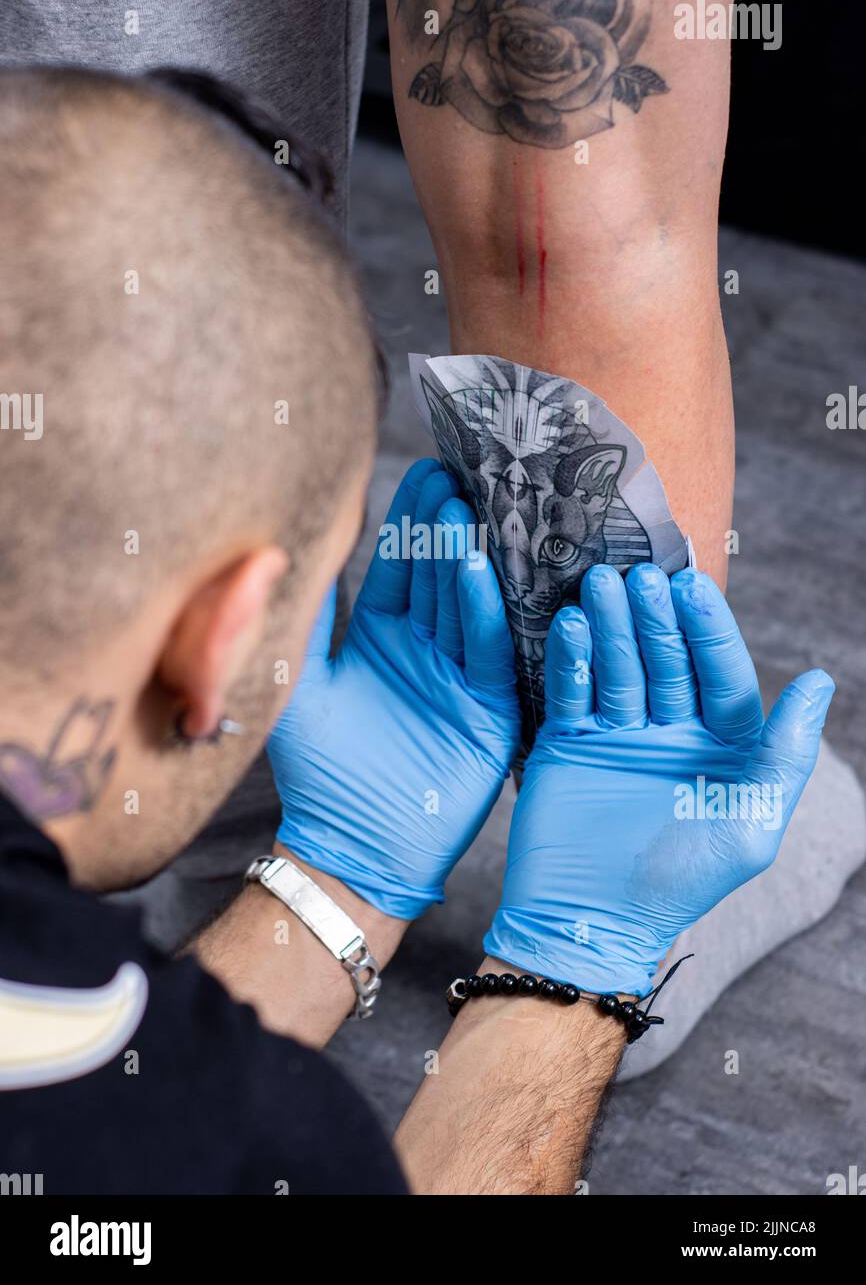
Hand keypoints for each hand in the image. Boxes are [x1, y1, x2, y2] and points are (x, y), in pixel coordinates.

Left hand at [269, 459, 521, 918]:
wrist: (354, 849)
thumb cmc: (318, 773)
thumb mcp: (299, 684)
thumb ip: (300, 619)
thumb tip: (283, 546)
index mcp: (384, 639)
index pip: (401, 567)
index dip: (409, 524)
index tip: (420, 474)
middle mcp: (426, 651)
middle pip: (440, 576)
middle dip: (445, 526)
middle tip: (455, 472)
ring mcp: (460, 679)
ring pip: (467, 605)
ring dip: (467, 558)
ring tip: (467, 506)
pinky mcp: (488, 711)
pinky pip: (487, 653)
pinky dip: (484, 613)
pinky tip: (479, 570)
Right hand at [485, 563, 834, 995]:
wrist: (588, 923)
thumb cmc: (680, 883)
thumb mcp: (749, 824)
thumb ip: (784, 753)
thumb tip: (820, 680)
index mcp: (721, 745)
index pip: (721, 672)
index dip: (708, 629)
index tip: (693, 586)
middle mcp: (671, 730)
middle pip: (666, 659)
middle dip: (654, 617)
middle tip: (641, 575)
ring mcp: (618, 733)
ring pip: (619, 665)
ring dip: (610, 625)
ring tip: (601, 584)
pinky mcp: (570, 741)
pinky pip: (573, 690)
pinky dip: (571, 657)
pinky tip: (572, 623)